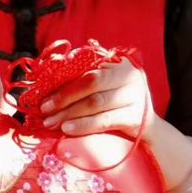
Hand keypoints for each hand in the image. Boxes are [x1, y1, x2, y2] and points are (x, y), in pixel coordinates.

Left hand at [39, 58, 155, 138]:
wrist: (147, 126)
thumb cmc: (117, 102)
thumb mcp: (106, 84)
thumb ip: (85, 78)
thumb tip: (48, 82)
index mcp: (120, 63)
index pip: (88, 71)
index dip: (64, 84)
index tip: (44, 97)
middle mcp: (130, 76)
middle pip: (91, 84)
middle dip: (64, 98)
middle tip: (45, 111)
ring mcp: (136, 96)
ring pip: (96, 103)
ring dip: (70, 114)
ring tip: (51, 122)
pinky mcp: (137, 117)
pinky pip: (105, 121)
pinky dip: (84, 125)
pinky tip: (68, 130)